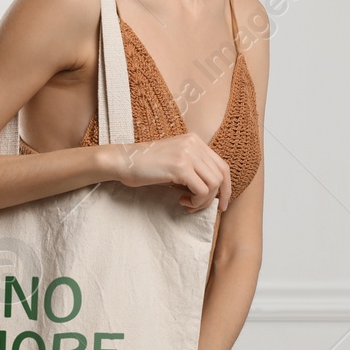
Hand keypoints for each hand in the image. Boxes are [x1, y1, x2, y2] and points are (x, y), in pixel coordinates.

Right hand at [109, 134, 231, 213]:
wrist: (122, 161)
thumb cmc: (145, 166)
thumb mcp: (175, 162)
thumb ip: (194, 170)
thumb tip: (213, 192)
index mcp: (195, 141)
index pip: (222, 165)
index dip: (226, 187)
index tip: (221, 204)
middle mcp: (194, 144)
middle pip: (222, 175)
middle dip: (217, 197)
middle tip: (204, 209)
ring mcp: (188, 154)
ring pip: (214, 184)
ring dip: (203, 201)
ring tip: (187, 204)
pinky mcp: (180, 166)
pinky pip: (202, 190)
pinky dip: (196, 201)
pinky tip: (182, 202)